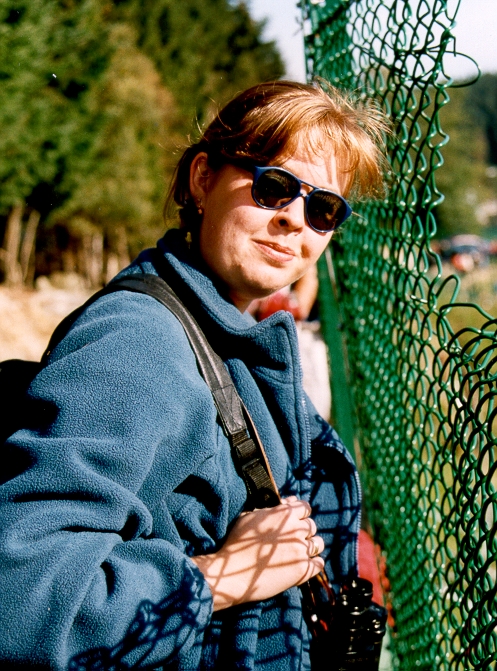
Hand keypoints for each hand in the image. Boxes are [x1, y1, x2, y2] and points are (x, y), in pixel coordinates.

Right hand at [191, 497, 323, 610]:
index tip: (295, 520)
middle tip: (293, 538)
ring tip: (300, 552)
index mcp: (285, 514)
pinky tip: (306, 564)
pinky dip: (315, 563)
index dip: (300, 513)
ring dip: (311, 546)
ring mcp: (300, 550)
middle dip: (304, 531)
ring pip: (318, 543)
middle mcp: (296, 529)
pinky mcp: (302, 570)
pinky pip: (319, 564)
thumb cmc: (237, 543)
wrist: (232, 573)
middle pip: (312, 526)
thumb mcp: (250, 516)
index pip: (305, 507)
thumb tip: (287, 502)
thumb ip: (271, 509)